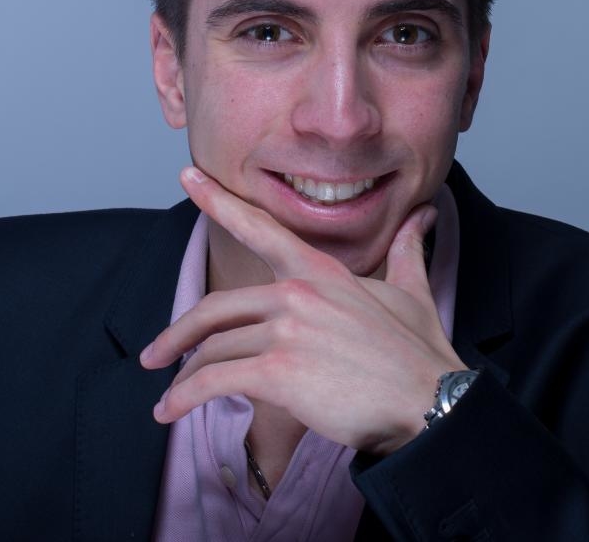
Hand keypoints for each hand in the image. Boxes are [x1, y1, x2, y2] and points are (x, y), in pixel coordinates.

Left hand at [139, 166, 466, 455]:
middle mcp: (297, 293)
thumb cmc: (420, 353)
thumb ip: (406, 248)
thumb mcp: (411, 290)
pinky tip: (170, 411)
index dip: (219, 201)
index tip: (188, 178)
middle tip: (155, 352)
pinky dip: (184, 397)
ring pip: (213, 349)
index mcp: (320, 272)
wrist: (432, 404)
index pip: (261, 228)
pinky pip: (215, 381)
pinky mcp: (279, 371)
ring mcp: (287, 330)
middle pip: (216, 308)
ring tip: (167, 397)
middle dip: (178, 333)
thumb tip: (424, 214)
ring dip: (183, 376)